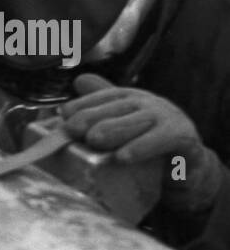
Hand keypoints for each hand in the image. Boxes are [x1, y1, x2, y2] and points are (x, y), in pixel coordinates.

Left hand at [62, 75, 222, 210]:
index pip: (107, 95)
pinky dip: (143, 147)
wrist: (185, 167)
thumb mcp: (119, 129)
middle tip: (72, 129)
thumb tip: (77, 82)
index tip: (63, 113)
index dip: (85, 103)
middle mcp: (150, 104)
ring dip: (115, 129)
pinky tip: (123, 157)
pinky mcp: (184, 138)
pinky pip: (164, 140)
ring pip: (140, 121)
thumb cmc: (144, 144)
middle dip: (94, 115)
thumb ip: (98, 109)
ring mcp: (168, 119)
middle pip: (120, 106)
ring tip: (93, 139)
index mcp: (131, 99)